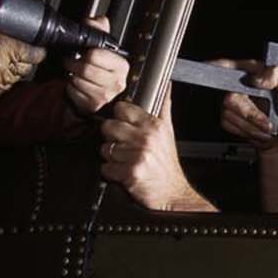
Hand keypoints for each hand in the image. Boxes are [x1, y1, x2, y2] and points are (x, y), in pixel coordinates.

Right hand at [0, 6, 44, 102]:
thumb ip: (5, 19)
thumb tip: (21, 17)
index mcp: (9, 47)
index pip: (37, 54)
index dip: (37, 50)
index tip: (35, 47)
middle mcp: (6, 66)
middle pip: (28, 68)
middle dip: (24, 60)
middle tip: (16, 52)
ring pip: (16, 79)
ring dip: (12, 71)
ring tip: (1, 60)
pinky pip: (2, 88)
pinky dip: (0, 80)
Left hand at [62, 16, 129, 114]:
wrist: (94, 87)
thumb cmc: (97, 65)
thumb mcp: (100, 44)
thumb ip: (99, 28)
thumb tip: (98, 20)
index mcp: (121, 65)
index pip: (95, 55)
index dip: (84, 52)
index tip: (82, 51)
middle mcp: (117, 82)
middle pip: (85, 69)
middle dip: (74, 63)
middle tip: (71, 61)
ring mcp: (106, 95)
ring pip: (78, 81)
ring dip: (71, 75)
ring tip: (74, 72)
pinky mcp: (93, 105)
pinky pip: (74, 93)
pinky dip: (70, 87)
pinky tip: (75, 84)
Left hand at [99, 93, 212, 211]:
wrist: (172, 193)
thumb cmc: (167, 164)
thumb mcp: (168, 132)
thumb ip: (164, 107)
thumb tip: (166, 85)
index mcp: (153, 125)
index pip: (122, 109)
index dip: (119, 117)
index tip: (124, 126)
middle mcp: (146, 138)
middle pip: (109, 127)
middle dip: (112, 138)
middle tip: (123, 146)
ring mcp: (138, 156)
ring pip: (105, 148)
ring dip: (111, 157)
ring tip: (125, 160)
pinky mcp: (130, 173)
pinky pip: (106, 167)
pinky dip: (111, 172)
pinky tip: (123, 172)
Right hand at [213, 60, 277, 148]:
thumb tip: (256, 78)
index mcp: (255, 72)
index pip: (230, 65)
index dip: (217, 66)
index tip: (209, 68)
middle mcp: (241, 85)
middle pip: (230, 96)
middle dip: (250, 113)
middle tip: (267, 122)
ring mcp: (234, 101)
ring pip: (229, 112)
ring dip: (251, 124)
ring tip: (266, 125)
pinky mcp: (228, 117)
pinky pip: (228, 123)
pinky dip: (246, 130)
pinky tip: (257, 129)